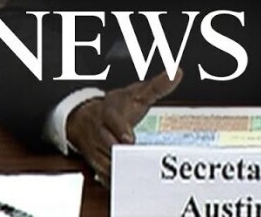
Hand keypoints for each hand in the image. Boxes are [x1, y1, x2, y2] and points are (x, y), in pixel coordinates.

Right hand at [66, 70, 182, 185]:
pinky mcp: (96, 163)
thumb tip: (177, 73)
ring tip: (138, 177)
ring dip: (120, 170)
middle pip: (108, 145)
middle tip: (137, 161)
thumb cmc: (116, 107)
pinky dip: (117, 182)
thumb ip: (157, 86)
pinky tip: (132, 187)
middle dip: (122, 154)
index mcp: (110, 112)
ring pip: (106, 163)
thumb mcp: (136, 93)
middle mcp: (100, 131)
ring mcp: (97, 148)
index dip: (121, 130)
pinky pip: (105, 176)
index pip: (113, 120)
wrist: (84, 118)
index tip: (129, 139)